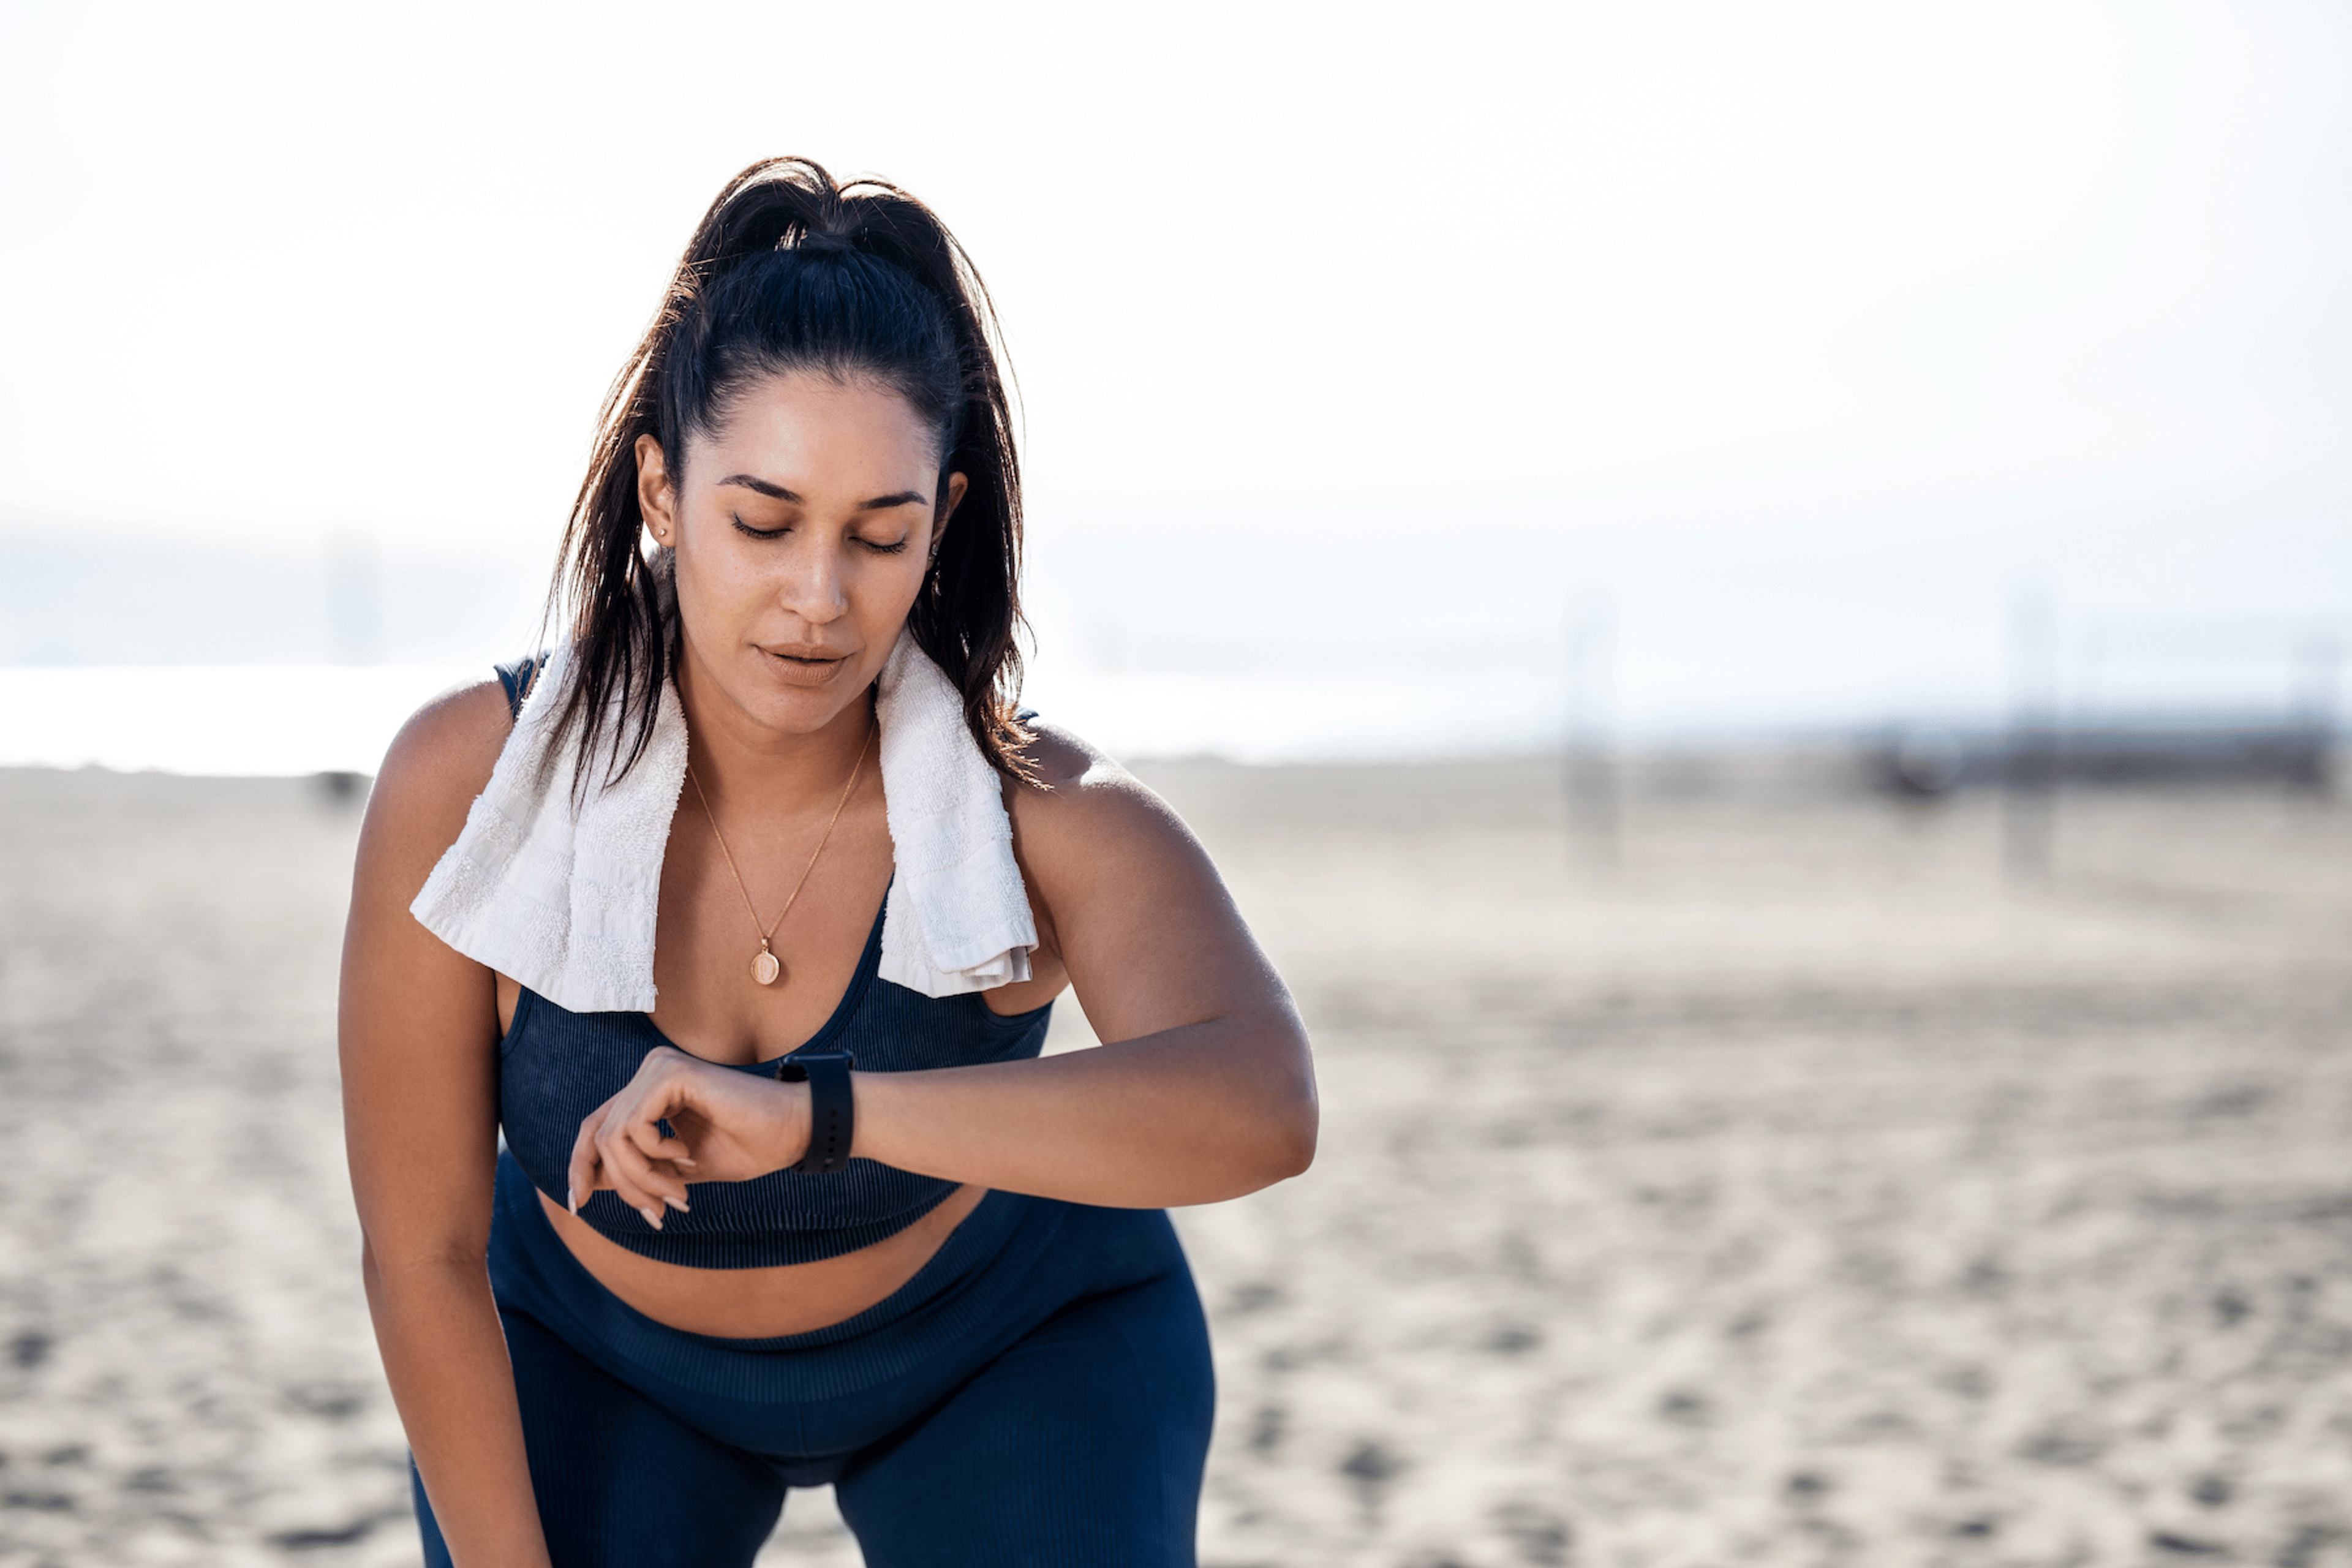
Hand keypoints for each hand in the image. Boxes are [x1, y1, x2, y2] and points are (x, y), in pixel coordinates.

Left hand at [566, 1047, 808, 1228]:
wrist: (794, 1131)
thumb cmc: (749, 1146)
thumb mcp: (679, 1169)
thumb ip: (640, 1169)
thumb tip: (590, 1183)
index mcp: (651, 1089)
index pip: (595, 1126)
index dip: (580, 1166)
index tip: (578, 1206)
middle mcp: (650, 1072)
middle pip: (598, 1136)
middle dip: (621, 1185)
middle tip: (658, 1214)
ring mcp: (658, 1068)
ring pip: (612, 1136)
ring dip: (641, 1179)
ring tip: (677, 1195)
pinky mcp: (671, 1073)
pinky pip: (633, 1126)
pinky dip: (654, 1156)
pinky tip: (687, 1160)